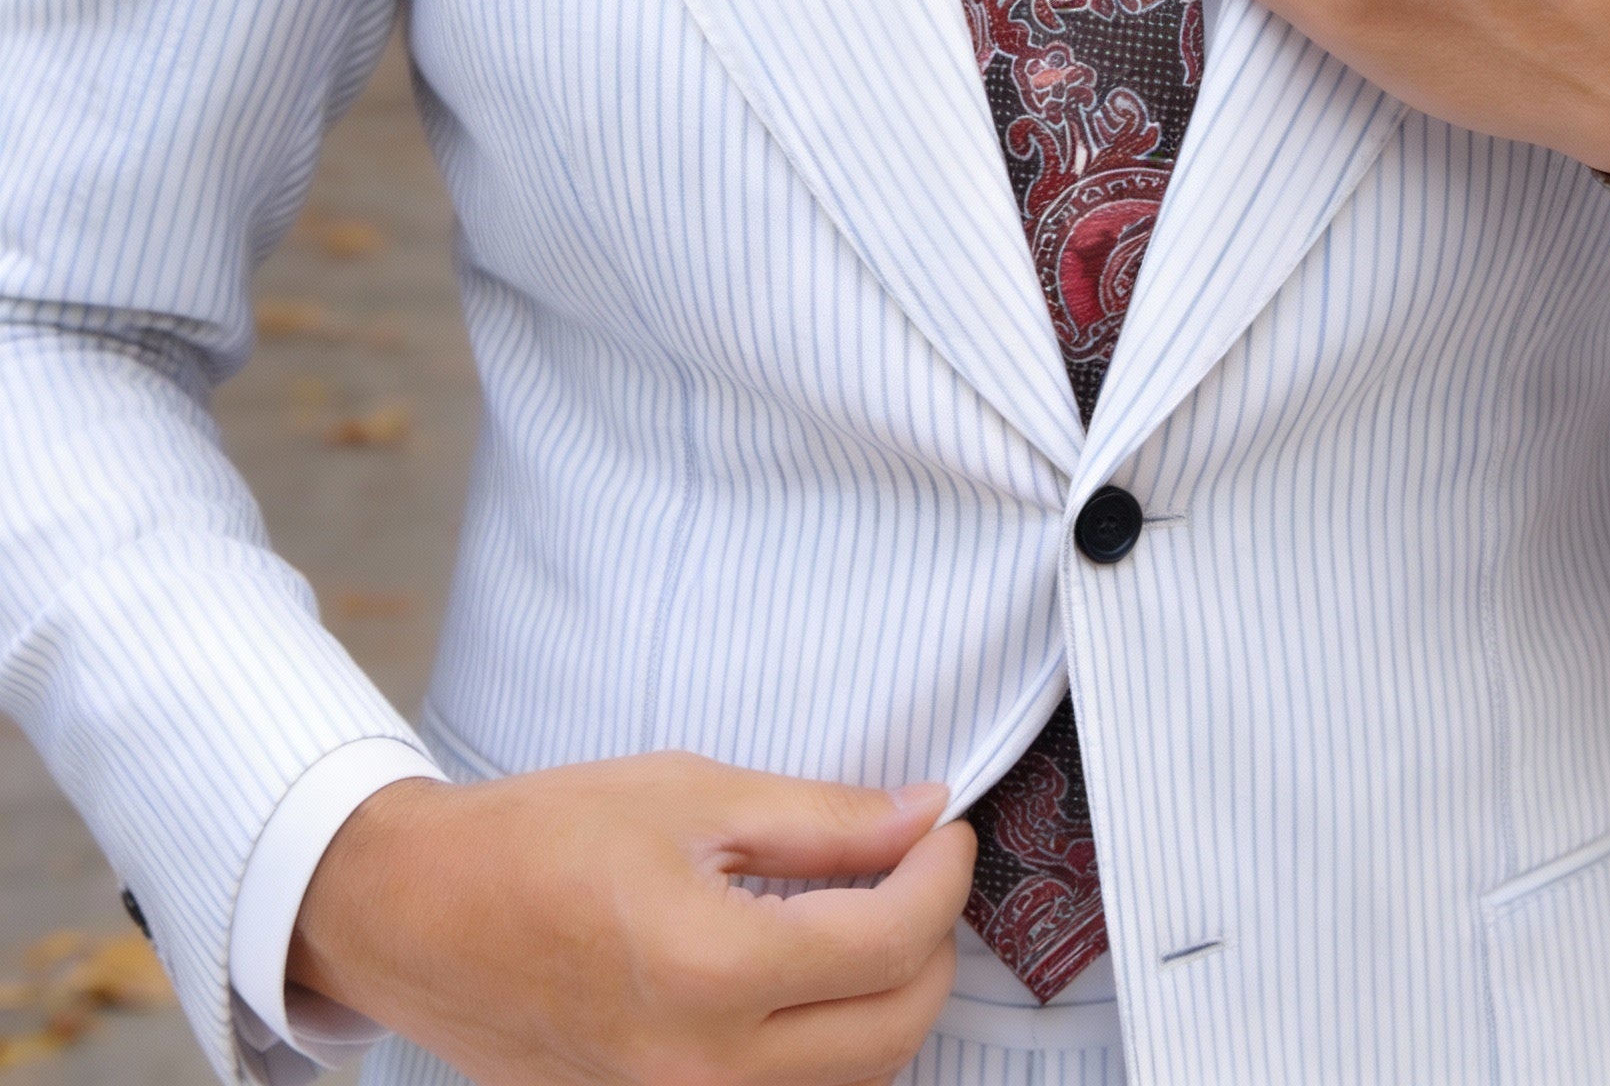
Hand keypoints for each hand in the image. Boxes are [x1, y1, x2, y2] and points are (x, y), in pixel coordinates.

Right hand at [288, 756, 975, 1085]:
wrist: (418, 915)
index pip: (889, 943)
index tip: (948, 827)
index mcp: (714, 972)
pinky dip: (832, 1054)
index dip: (942, 876)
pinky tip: (820, 984)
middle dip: (933, 947)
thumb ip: (823, 819)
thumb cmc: (544, 837)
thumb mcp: (692, 795)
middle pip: (891, 1032)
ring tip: (879, 920)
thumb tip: (923, 813)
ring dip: (891, 1007)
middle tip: (924, 871)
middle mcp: (705, 1074)